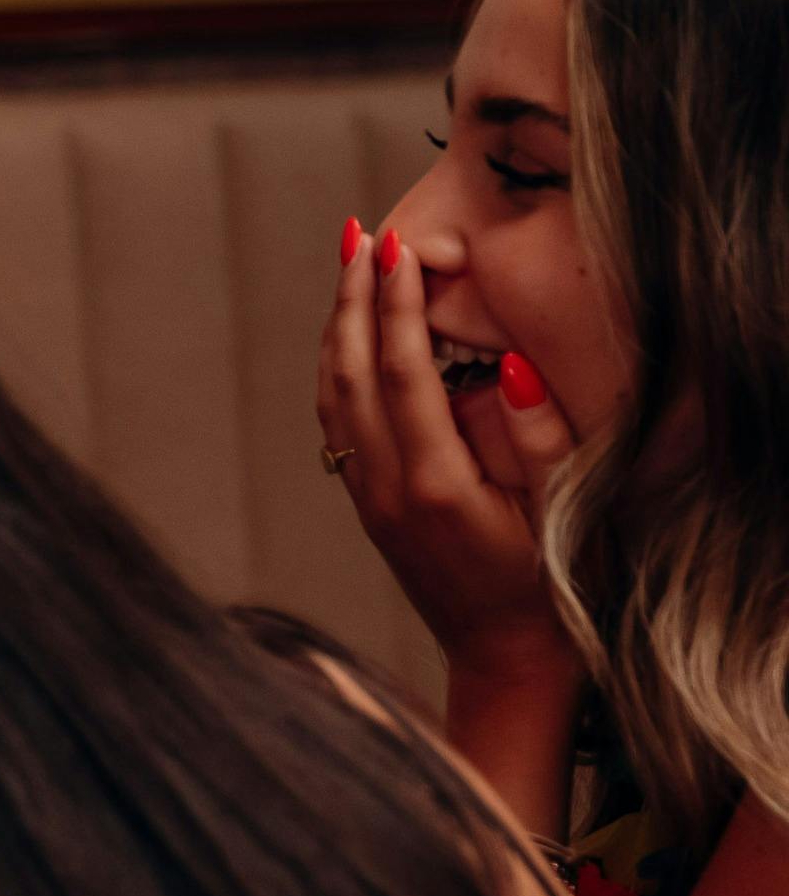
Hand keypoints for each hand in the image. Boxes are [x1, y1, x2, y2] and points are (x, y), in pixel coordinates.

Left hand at [316, 224, 581, 682]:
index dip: (393, 306)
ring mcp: (366, 499)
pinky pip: (334, 422)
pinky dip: (335, 367)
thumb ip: (537, 438)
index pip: (401, 373)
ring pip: (331, 396)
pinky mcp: (364, 506)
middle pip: (349, 374)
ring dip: (334, 326)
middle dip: (351, 298)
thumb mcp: (563, 513)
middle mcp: (384, 488)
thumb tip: (504, 365)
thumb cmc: (551, 588)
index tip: (394, 248)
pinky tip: (347, 335)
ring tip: (345, 265)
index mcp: (434, 484)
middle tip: (358, 233)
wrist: (505, 661)